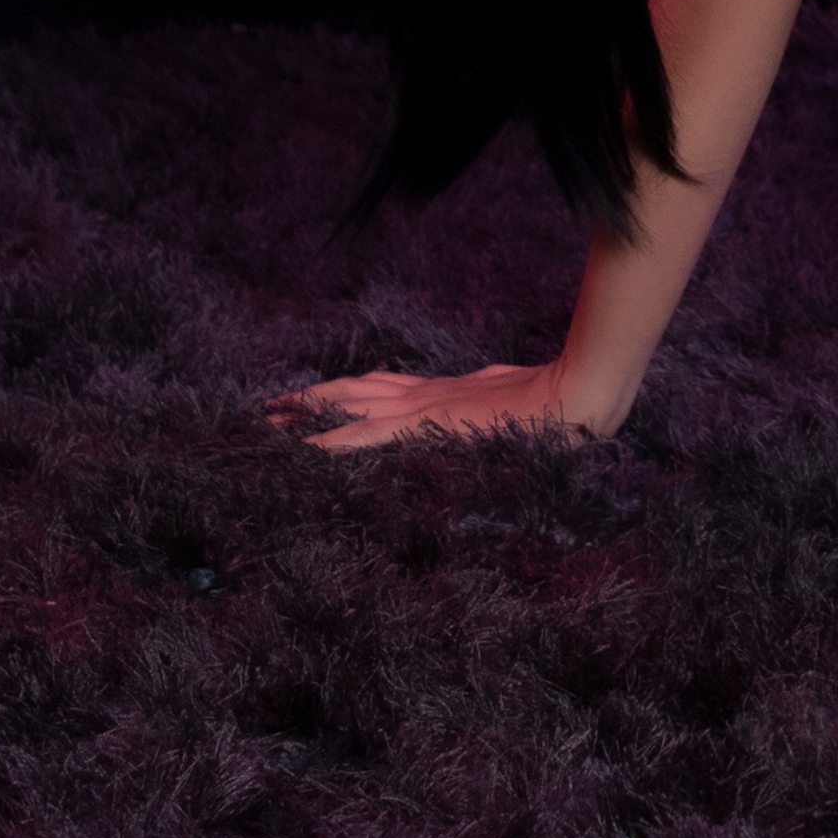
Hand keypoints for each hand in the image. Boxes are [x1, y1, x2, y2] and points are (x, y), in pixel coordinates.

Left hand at [267, 359, 588, 452]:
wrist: (568, 398)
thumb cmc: (551, 401)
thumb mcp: (510, 397)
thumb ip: (490, 397)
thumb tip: (490, 398)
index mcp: (440, 393)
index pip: (379, 388)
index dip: (343, 390)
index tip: (314, 394)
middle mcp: (421, 397)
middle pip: (352, 391)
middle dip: (310, 400)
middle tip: (269, 408)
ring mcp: (419, 410)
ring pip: (347, 406)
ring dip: (307, 414)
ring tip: (269, 420)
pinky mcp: (421, 428)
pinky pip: (362, 436)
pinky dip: (329, 441)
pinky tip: (302, 449)